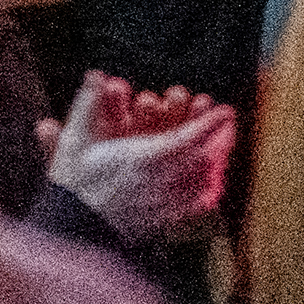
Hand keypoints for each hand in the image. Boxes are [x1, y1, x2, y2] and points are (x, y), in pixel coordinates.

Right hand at [39, 71, 234, 244]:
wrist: (72, 230)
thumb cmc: (73, 184)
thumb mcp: (75, 140)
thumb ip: (87, 105)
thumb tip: (95, 74)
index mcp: (142, 158)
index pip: (186, 138)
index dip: (208, 123)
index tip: (224, 110)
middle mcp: (158, 181)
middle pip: (202, 158)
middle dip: (221, 138)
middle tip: (231, 124)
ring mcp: (162, 203)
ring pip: (201, 182)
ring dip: (218, 162)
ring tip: (225, 148)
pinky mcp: (160, 223)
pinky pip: (192, 208)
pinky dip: (207, 193)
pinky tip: (213, 187)